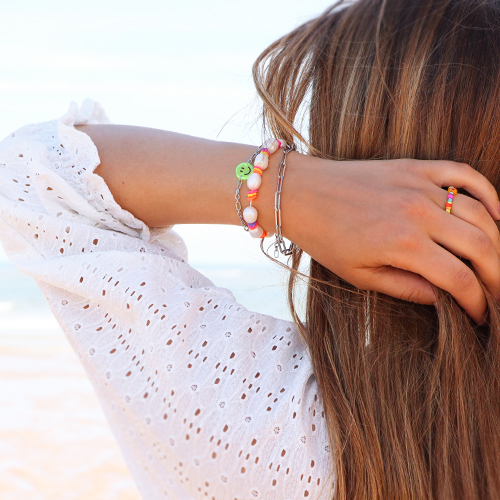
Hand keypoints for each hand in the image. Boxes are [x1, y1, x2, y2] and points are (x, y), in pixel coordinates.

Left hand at [286, 157, 499, 323]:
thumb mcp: (359, 275)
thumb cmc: (325, 238)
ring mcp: (419, 186)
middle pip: (482, 246)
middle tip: (497, 292)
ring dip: (498, 240)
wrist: (302, 194)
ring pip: (480, 212)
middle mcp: (418, 213)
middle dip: (497, 276)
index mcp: (403, 245)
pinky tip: (496, 212)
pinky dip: (488, 191)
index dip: (477, 302)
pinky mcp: (415, 167)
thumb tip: (441, 297)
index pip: (459, 279)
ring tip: (496, 261)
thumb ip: (405, 288)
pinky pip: (464, 173)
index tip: (481, 315)